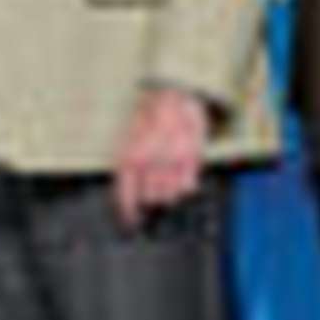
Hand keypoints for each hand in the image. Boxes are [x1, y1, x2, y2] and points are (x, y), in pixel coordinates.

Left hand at [112, 85, 208, 230]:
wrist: (172, 94)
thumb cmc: (148, 116)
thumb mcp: (127, 140)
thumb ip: (128, 167)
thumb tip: (127, 196)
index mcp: (129, 159)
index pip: (127, 197)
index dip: (128, 215)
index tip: (130, 225)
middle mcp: (150, 165)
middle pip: (151, 200)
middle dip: (150, 200)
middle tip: (152, 191)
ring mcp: (173, 163)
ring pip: (170, 196)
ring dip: (167, 193)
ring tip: (166, 178)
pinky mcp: (192, 160)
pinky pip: (188, 187)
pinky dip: (184, 185)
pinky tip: (180, 174)